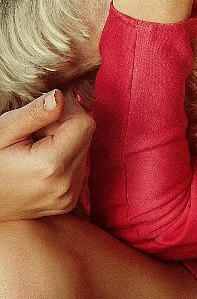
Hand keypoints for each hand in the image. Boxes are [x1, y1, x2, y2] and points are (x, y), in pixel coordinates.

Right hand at [0, 90, 94, 220]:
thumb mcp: (4, 131)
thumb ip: (35, 113)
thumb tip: (61, 97)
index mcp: (51, 166)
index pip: (84, 123)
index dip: (66, 112)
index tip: (42, 117)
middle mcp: (65, 185)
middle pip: (86, 136)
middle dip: (64, 127)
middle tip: (34, 134)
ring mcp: (67, 197)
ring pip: (83, 150)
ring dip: (64, 143)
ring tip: (34, 150)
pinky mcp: (68, 201)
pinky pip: (78, 168)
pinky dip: (63, 159)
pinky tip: (40, 164)